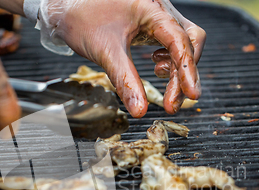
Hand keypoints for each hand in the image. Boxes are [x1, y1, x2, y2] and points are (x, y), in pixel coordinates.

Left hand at [37, 0, 205, 116]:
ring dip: (178, 68)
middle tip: (173, 103)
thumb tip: (140, 110)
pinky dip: (170, 61)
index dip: (187, 70)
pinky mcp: (154, 26)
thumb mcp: (105, 51)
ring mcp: (159, 17)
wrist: (67, 7)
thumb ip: (125, 80)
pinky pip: (174, 43)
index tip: (190, 95)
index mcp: (151, 8)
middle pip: (190, 42)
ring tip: (157, 75)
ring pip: (184, 44)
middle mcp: (160, 10)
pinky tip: (155, 65)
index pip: (180, 40)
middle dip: (184, 74)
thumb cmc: (82, 17)